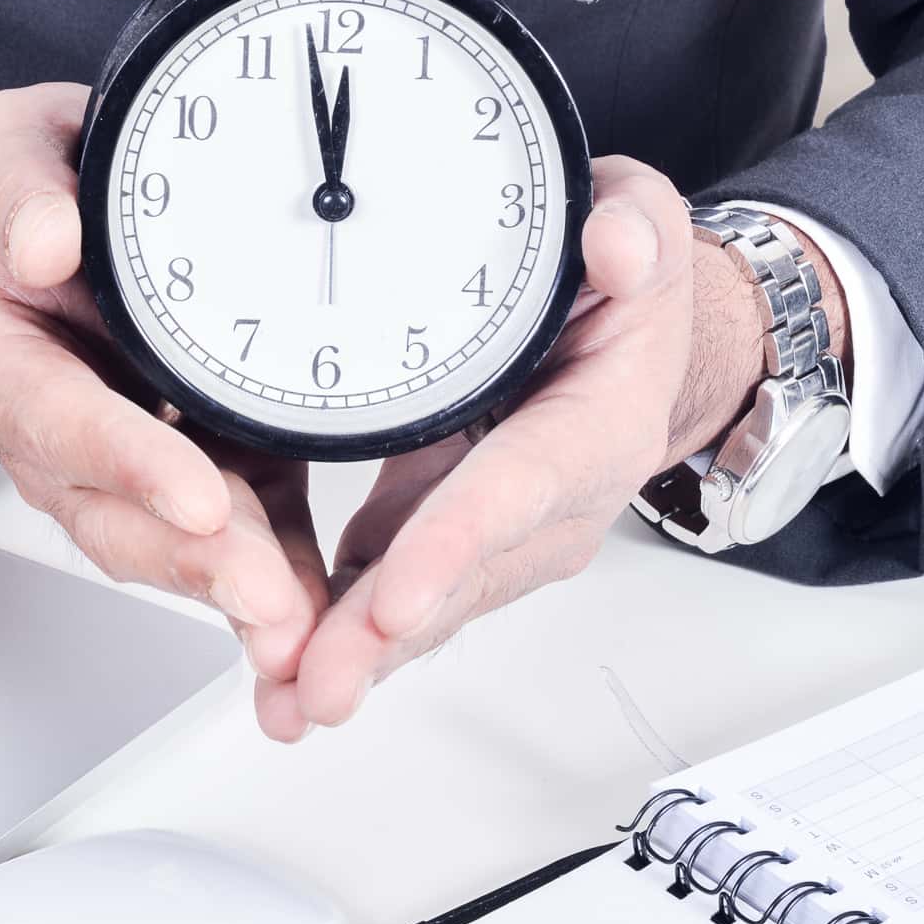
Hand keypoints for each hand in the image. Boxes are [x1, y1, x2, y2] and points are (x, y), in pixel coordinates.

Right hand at [0, 84, 329, 681]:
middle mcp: (50, 433)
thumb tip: (44, 241)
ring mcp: (125, 463)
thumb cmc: (25, 186)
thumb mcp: (5, 150)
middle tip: (269, 598)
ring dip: (239, 590)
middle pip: (115, 514)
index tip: (198, 495)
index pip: (55, 419)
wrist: (46, 215)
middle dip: (197, 562)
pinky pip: (239, 530)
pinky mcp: (200, 465)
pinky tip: (327, 617)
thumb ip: (19, 188)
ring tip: (305, 630)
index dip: (127, 462)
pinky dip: (283, 576)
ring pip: (172, 542)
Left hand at [256, 164, 850, 740]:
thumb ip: (632, 228)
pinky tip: (284, 678)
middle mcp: (557, 502)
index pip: (524, 482)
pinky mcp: (446, 544)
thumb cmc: (622, 290)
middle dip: (388, 633)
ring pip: (428, 606)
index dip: (459, 537)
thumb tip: (617, 244)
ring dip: (358, 656)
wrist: (634, 345)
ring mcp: (501, 537)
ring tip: (286, 701)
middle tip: (318, 681)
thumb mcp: (639, 223)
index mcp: (597, 422)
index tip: (397, 590)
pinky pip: (395, 599)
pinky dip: (341, 641)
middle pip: (464, 574)